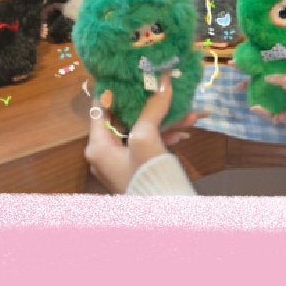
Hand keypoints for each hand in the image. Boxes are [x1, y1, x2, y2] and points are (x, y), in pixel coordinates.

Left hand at [84, 77, 203, 193]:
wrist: (164, 213)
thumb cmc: (147, 174)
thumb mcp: (146, 136)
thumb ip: (152, 107)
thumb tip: (163, 79)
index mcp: (97, 146)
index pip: (100, 107)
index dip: (113, 89)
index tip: (125, 72)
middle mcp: (105, 154)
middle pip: (125, 118)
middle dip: (149, 104)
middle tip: (161, 86)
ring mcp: (122, 163)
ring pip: (142, 131)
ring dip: (165, 120)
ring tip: (188, 110)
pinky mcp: (137, 169)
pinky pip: (149, 145)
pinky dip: (166, 135)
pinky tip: (187, 127)